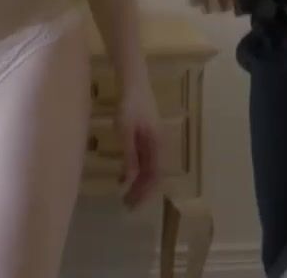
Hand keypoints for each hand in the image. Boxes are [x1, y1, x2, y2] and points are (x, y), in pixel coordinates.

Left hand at [116, 78, 159, 208]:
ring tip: (128, 195)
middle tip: (127, 205)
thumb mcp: (125, 130)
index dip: (144, 192)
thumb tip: (130, 179)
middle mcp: (161, 145)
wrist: (134, 81)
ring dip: (141, 183)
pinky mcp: (150, 136)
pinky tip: (126, 176)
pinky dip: (138, 172)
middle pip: (154, 175)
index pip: (154, 176)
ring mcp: (156, 140)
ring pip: (151, 169)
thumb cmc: (129, 104)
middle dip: (142, 192)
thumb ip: (129, 154)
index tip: (131, 205)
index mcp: (157, 145)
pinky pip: (147, 160)